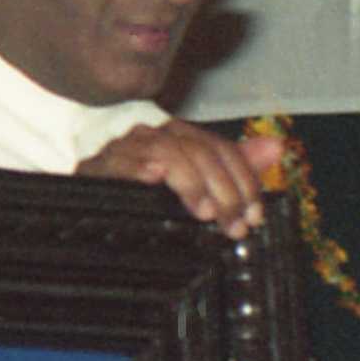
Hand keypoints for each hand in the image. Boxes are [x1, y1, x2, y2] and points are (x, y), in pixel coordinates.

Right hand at [75, 121, 279, 236]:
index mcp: (180, 136)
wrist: (83, 201)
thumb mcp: (193, 181)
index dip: (244, 181)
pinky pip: (122, 160)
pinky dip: (139, 167)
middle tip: (234, 227)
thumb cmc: (140, 192)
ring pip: (170, 153)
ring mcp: (127, 147)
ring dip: (192, 183)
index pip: (222, 149)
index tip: (255, 217)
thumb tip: (276, 149)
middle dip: (225, 192)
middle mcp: (156, 134)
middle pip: (202, 152)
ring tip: (204, 212)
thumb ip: (232, 168)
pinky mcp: (98, 166)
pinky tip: (153, 179)